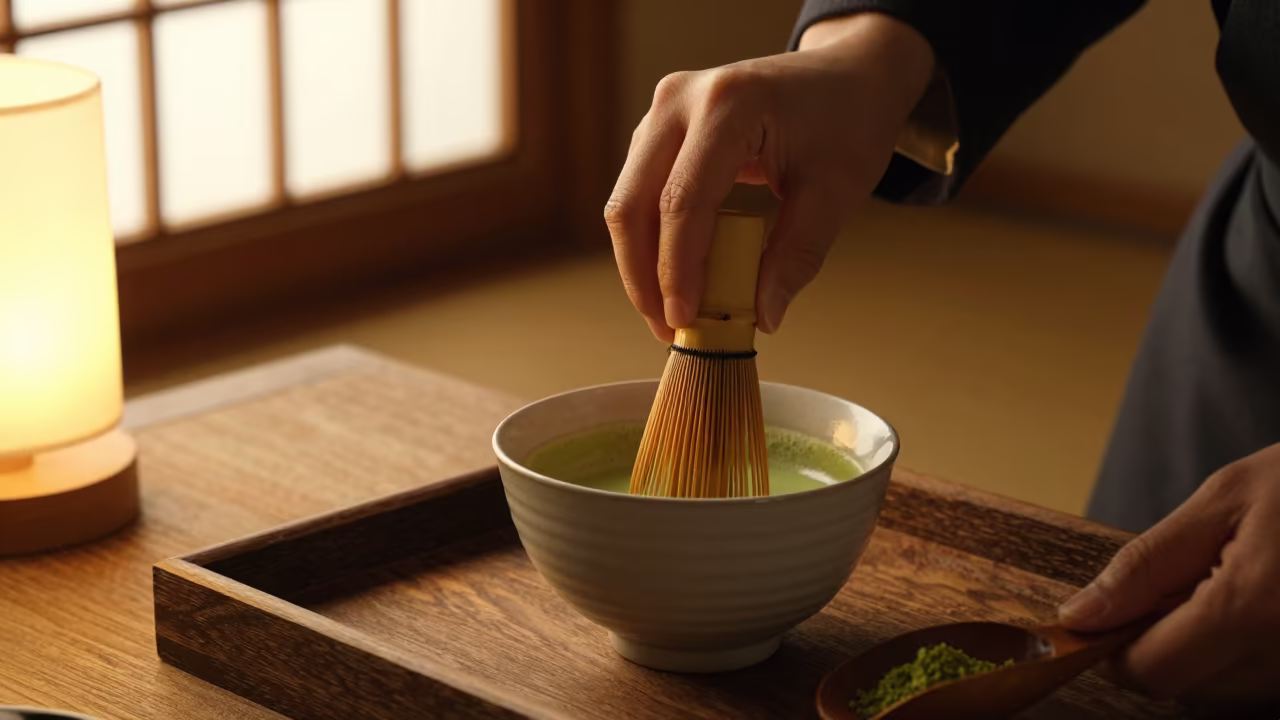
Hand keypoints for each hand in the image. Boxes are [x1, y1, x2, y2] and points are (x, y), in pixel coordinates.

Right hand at [603, 13, 934, 341]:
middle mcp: (682, 99)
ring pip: (627, 202)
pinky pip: (639, 194)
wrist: (848, 74)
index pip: (683, 200)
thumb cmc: (847, 121)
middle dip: (644, 276)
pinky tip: (675, 278)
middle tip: (668, 329)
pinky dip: (652, 242)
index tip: (686, 321)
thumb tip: (761, 317)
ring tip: (672, 313)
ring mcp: (664, 111)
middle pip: (633, 203)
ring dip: (642, 264)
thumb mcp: (835, 192)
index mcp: (730, 104)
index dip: (678, 269)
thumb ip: (796, 256)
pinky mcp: (660, 130)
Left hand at [1059, 442, 1279, 710]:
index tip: (1104, 614)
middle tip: (1181, 580)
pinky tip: (1261, 599)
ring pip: (1224, 689)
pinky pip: (1264, 681)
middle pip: (1185, 685)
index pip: (1151, 670)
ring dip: (1204, 647)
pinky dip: (1244, 649)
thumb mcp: (1226, 499)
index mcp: (1253, 609)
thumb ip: (1146, 564)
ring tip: (1232, 580)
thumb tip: (1082, 615)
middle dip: (1160, 641)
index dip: (1114, 646)